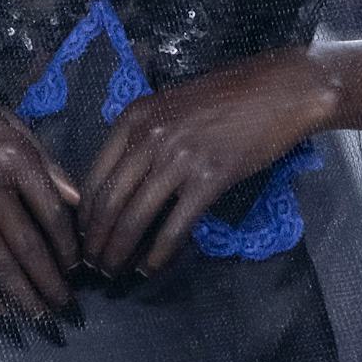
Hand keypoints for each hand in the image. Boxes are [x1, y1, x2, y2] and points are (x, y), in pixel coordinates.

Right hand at [0, 45, 80, 326]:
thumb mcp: (10, 120)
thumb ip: (44, 162)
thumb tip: (76, 200)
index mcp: (16, 154)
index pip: (54, 214)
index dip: (70, 248)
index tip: (79, 268)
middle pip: (30, 245)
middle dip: (53, 283)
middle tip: (70, 310)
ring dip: (24, 294)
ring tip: (43, 317)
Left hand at [83, 50, 333, 278]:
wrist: (278, 90)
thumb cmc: (228, 95)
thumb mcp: (171, 106)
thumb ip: (144, 136)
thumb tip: (124, 180)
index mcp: (134, 118)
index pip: (95, 175)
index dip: (85, 214)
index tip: (83, 236)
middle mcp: (149, 137)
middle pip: (109, 201)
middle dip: (96, 240)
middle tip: (93, 265)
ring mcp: (179, 159)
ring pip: (134, 217)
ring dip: (119, 251)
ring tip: (114, 272)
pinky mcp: (209, 179)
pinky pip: (174, 227)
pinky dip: (158, 254)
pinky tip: (150, 269)